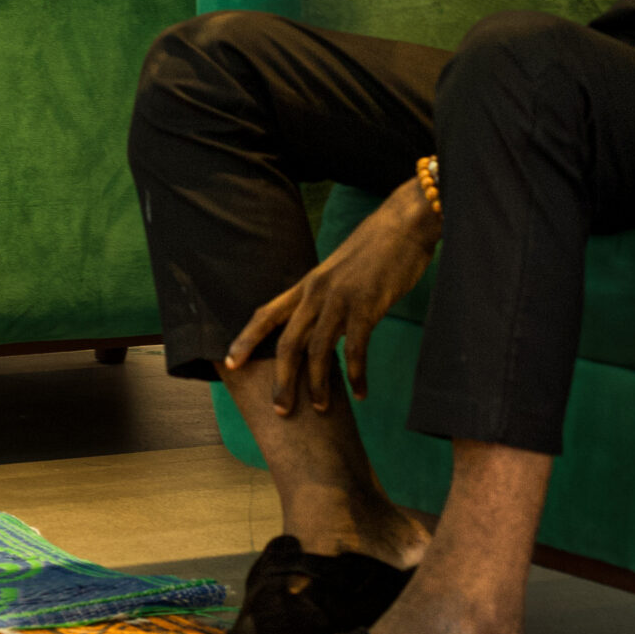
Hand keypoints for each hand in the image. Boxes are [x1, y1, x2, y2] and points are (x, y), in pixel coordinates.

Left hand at [223, 181, 440, 412]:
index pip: (267, 313)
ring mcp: (340, 298)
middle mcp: (317, 292)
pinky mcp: (366, 305)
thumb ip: (327, 297)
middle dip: (281, 379)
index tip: (230, 362)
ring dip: (318, 385)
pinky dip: (356, 374)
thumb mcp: (340, 272)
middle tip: (280, 410)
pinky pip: (355, 349)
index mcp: (308, 283)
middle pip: (288, 342)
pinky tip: (361, 392)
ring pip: (317, 351)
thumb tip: (323, 325)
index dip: (246, 339)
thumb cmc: (377, 249)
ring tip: (322, 408)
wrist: (404, 224)